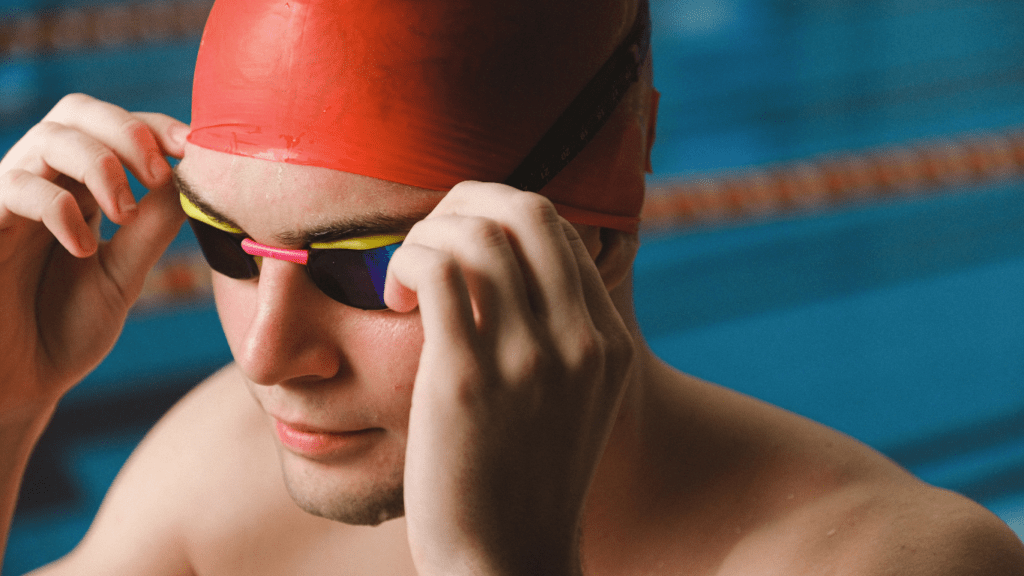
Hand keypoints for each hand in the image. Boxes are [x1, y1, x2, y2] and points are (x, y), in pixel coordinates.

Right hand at [0, 93, 186, 413]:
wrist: (19, 383)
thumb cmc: (66, 328)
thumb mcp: (123, 275)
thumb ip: (154, 228)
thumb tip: (192, 178)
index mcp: (81, 188)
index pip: (116, 127)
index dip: (155, 126)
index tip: (195, 147)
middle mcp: (44, 182)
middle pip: (78, 112)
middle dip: (126, 130)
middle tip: (158, 173)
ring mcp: (9, 200)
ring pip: (50, 138)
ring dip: (101, 164)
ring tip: (124, 213)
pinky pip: (16, 187)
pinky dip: (60, 208)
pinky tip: (82, 246)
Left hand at [385, 182, 634, 575]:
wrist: (506, 561)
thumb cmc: (520, 481)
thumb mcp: (567, 404)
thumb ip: (558, 339)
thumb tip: (508, 274)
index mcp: (608, 343)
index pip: (560, 231)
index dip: (498, 217)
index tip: (457, 247)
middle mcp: (581, 341)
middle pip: (528, 209)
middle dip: (465, 203)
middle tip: (429, 242)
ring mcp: (530, 358)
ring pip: (478, 230)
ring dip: (427, 235)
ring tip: (407, 281)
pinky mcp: (470, 378)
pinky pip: (438, 268)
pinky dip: (407, 260)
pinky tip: (394, 297)